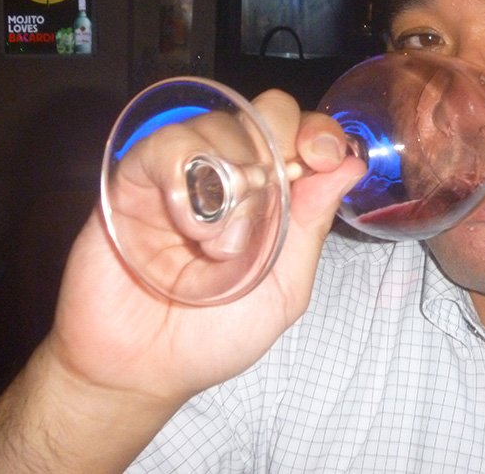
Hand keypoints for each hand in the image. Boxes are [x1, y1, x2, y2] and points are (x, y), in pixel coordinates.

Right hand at [48, 89, 365, 406]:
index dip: (320, 134)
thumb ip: (311, 225)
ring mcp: (183, 172)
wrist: (139, 371)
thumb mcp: (283, 288)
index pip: (305, 135)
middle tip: (269, 186)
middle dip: (280, 136)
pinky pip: (164, 145)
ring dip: (229, 178)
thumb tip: (350, 167)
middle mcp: (231, 174)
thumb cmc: (212, 336)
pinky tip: (188, 225)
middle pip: (267, 113)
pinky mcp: (134, 178)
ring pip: (217, 122)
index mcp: (274, 196)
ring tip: (218, 242)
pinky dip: (183, 178)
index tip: (324, 157)